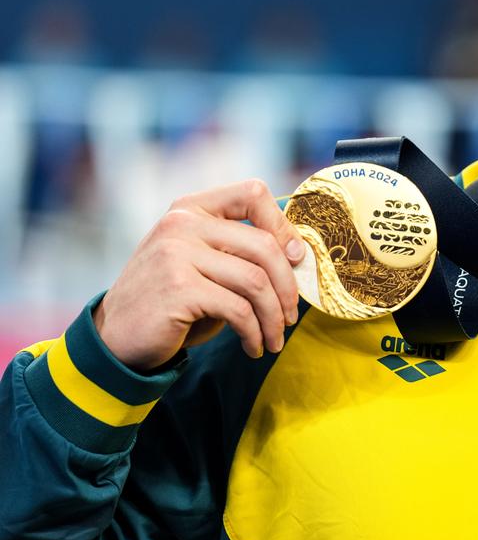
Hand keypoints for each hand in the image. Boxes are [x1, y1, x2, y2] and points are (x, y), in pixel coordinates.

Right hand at [93, 179, 305, 370]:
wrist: (115, 337)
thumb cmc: (173, 301)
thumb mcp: (204, 263)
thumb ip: (240, 250)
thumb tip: (299, 254)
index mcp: (191, 208)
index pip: (252, 193)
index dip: (283, 225)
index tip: (296, 259)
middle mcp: (181, 223)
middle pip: (263, 245)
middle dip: (287, 286)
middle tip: (290, 316)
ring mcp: (177, 254)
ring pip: (255, 281)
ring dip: (273, 317)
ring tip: (273, 339)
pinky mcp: (179, 288)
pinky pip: (239, 310)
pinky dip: (254, 332)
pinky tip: (253, 346)